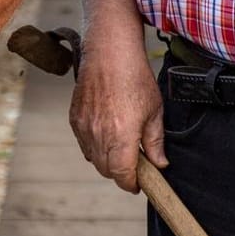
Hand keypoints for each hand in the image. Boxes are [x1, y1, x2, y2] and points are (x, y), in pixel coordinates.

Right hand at [68, 24, 164, 192]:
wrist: (109, 52)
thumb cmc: (135, 77)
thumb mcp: (154, 110)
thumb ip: (155, 142)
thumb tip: (160, 163)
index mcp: (121, 136)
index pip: (122, 175)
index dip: (131, 183)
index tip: (139, 182)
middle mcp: (99, 135)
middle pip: (106, 170)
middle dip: (120, 172)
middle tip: (134, 163)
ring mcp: (84, 127)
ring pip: (93, 158)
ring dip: (107, 160)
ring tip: (121, 145)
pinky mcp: (74, 118)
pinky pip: (84, 143)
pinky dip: (94, 146)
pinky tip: (106, 133)